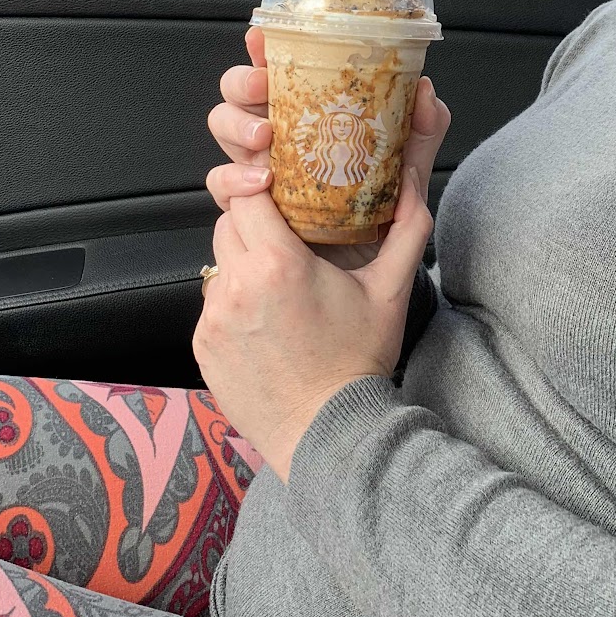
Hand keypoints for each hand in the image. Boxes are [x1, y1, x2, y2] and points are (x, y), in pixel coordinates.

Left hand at [193, 162, 432, 481]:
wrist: (327, 430)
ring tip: (279, 287)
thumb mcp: (391, 290)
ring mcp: (214, 317)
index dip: (262, 187)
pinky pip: (213, 305)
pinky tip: (266, 323)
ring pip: (220, 263)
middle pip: (229, 224)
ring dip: (243, 264)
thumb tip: (413, 185)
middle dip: (254, 224)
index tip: (281, 191)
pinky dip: (234, 304)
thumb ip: (407, 229)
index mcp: (278, 263)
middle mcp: (237, 285)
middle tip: (287, 242)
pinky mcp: (202, 346)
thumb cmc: (358, 361)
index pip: (248, 195)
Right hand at [206, 26, 450, 270]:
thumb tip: (424, 90)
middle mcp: (276, 135)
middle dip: (242, 82)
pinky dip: (235, 179)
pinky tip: (261, 184)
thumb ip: (421, 130)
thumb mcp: (407, 168)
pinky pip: (223, 184)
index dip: (263, 49)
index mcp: (307, 114)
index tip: (262, 37)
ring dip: (238, 125)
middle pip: (238, 92)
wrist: (367, 275)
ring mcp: (257, 167)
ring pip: (224, 128)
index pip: (279, 72)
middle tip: (264, 88)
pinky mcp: (247, 207)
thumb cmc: (380, 213)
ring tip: (265, 138)